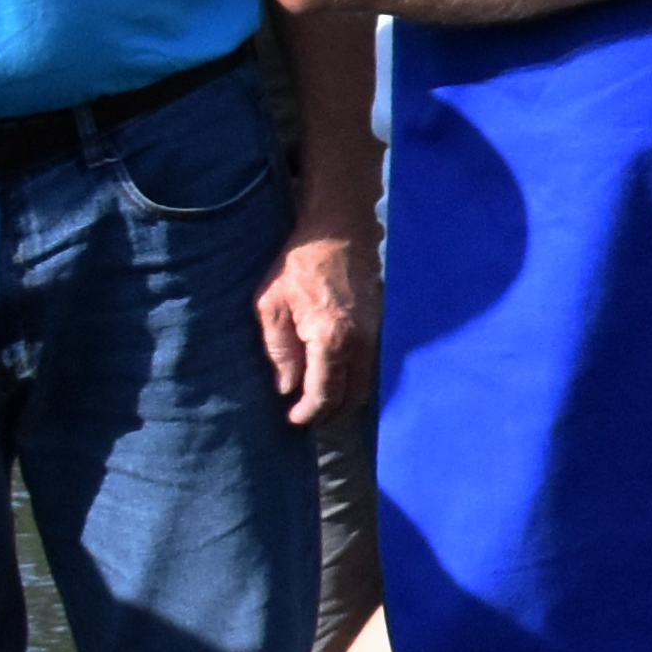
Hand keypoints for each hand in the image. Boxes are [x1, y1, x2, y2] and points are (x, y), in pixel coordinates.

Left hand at [259, 217, 377, 421]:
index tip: (292, 419)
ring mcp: (376, 335)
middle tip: (305, 413)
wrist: (338, 232)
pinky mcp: (380, 327)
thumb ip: (278, 350)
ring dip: (343, 398)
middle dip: (328, 412)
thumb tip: (286, 387)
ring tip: (317, 398)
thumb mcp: (271, 305)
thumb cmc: (298, 265)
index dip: (308, 412)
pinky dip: (353, 379)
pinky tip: (333, 375)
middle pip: (351, 397)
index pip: (324, 393)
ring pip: (365, 384)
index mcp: (331, 339)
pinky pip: (370, 366)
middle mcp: (361, 343)